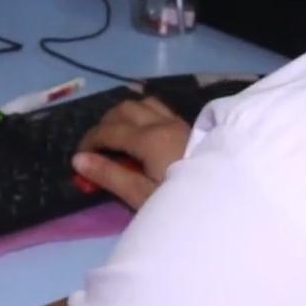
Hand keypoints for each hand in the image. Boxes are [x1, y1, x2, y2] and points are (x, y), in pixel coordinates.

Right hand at [73, 96, 191, 209]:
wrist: (227, 199)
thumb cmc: (181, 202)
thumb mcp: (142, 195)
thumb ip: (110, 176)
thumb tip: (79, 160)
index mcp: (149, 139)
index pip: (108, 131)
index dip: (89, 140)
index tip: (79, 157)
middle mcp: (162, 123)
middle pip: (124, 109)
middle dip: (104, 124)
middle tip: (96, 146)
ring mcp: (178, 122)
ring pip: (143, 104)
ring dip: (124, 115)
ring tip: (117, 136)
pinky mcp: (189, 128)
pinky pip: (159, 109)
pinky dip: (143, 114)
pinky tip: (142, 131)